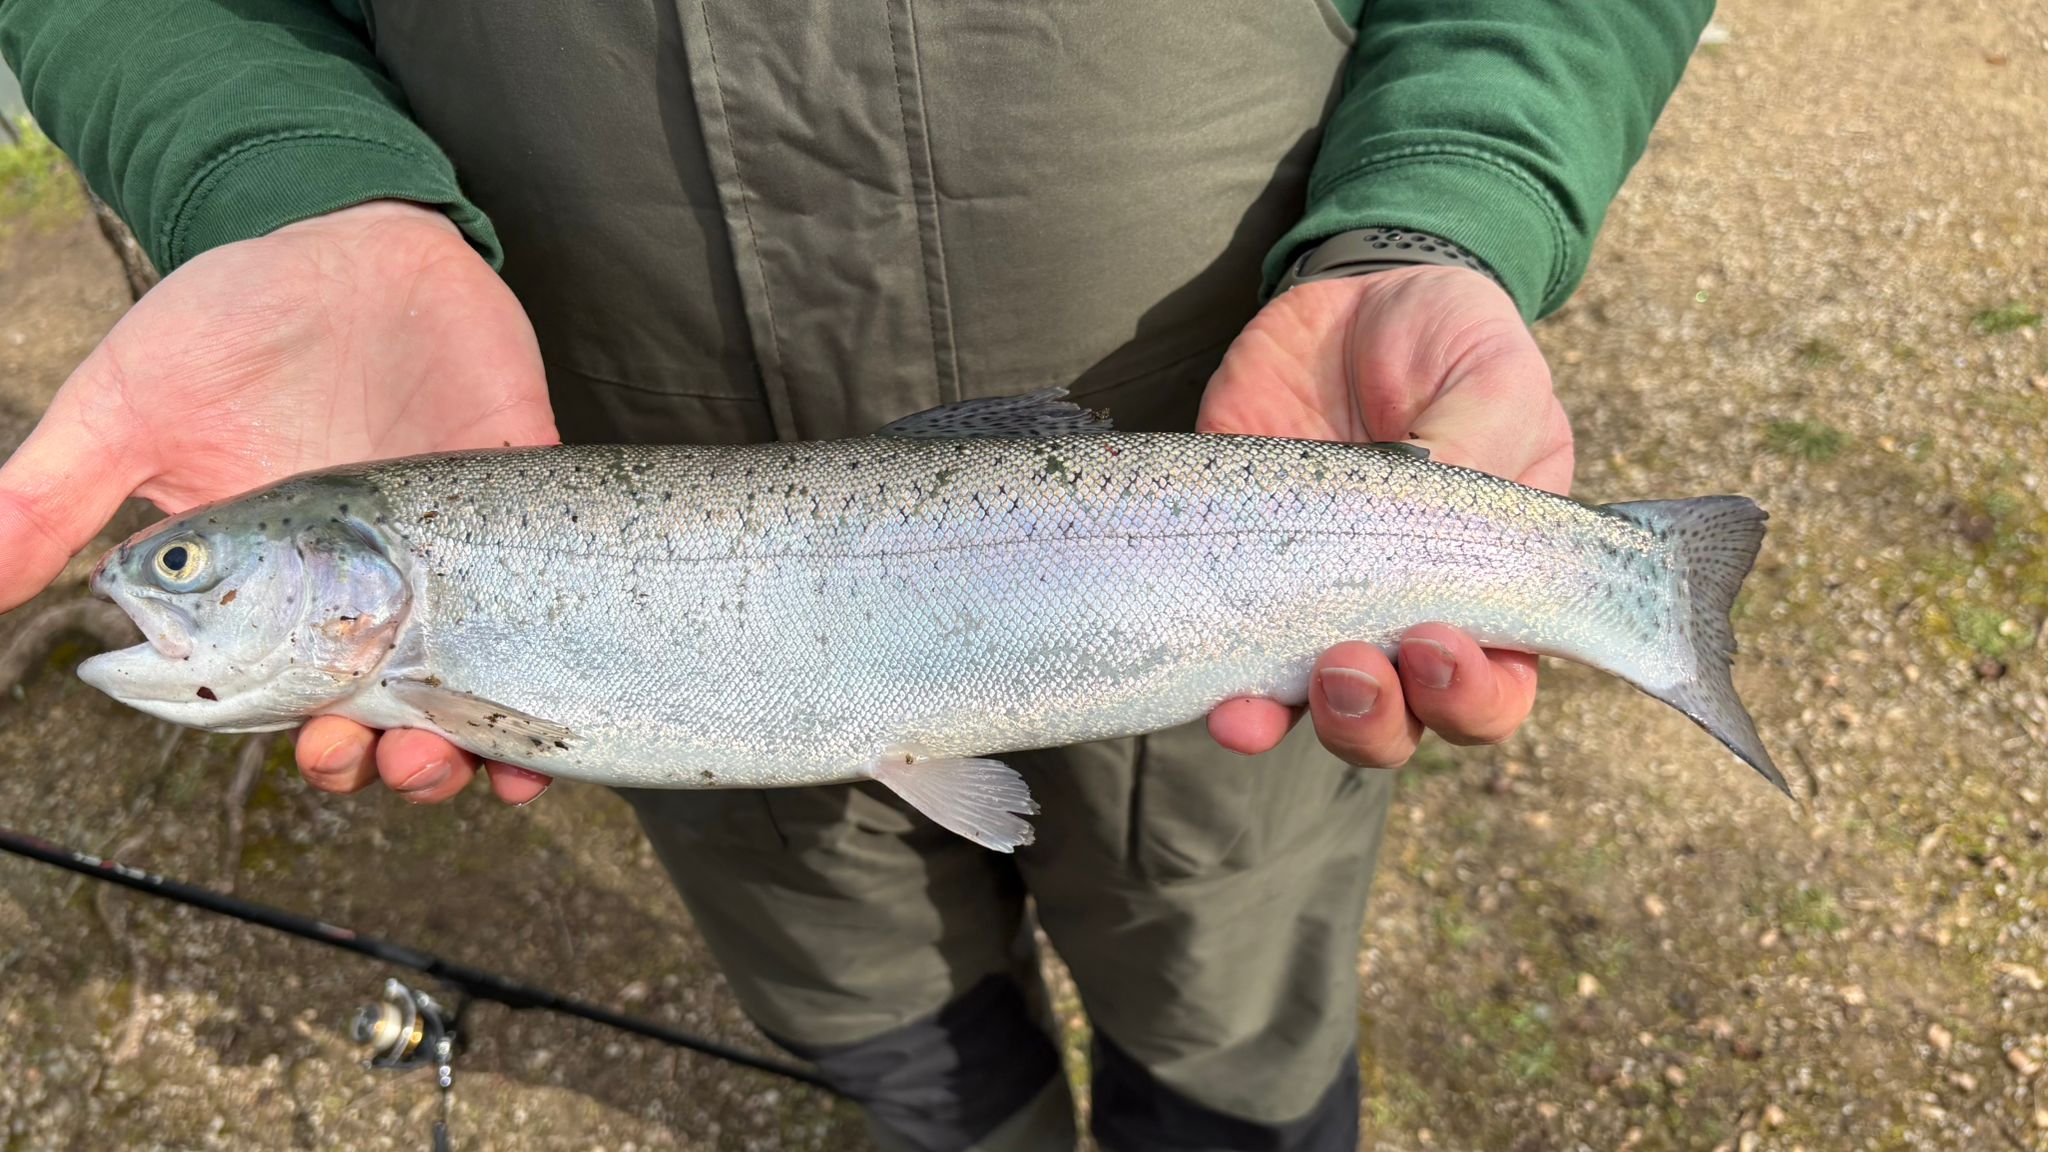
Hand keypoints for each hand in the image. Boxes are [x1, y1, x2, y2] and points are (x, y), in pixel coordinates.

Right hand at [0, 200, 558, 804]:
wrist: (342, 231)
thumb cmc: (230, 318)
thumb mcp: (128, 406)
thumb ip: (50, 499)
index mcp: (277, 581)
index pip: (292, 694)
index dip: (307, 740)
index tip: (314, 748)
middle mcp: (368, 583)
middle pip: (385, 709)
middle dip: (386, 759)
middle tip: (383, 753)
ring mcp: (448, 545)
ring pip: (467, 680)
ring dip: (466, 746)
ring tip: (456, 762)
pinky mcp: (519, 492)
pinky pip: (548, 596)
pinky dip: (549, 669)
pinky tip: (545, 736)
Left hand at [1198, 265, 1574, 767]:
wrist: (1351, 297)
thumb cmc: (1449, 346)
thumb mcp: (1491, 376)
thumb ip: (1477, 447)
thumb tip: (1435, 508)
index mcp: (1490, 589)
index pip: (1496, 688)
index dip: (1473, 697)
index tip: (1436, 645)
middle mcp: (1405, 615)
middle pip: (1404, 721)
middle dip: (1380, 717)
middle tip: (1355, 664)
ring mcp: (1319, 605)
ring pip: (1320, 712)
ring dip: (1307, 719)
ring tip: (1287, 691)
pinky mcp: (1244, 579)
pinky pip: (1234, 661)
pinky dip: (1229, 696)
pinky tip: (1222, 702)